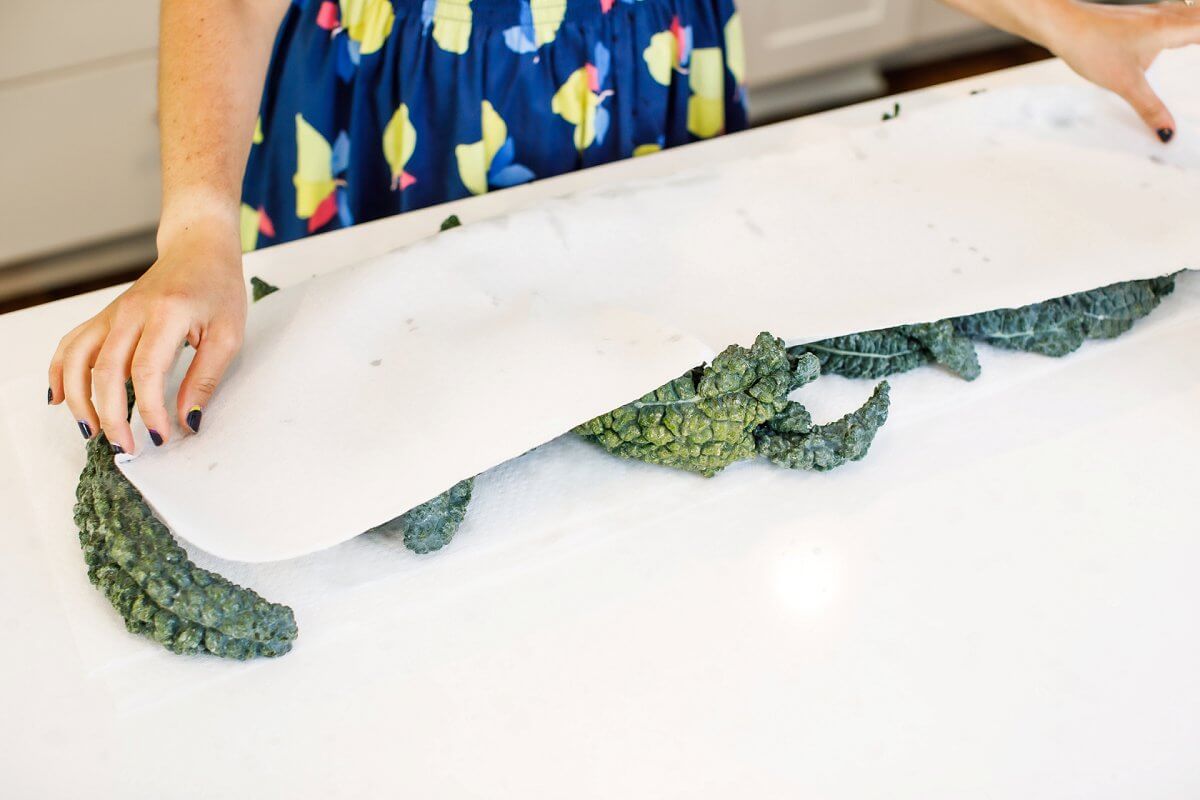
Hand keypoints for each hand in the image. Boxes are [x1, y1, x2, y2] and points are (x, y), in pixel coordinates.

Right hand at [49, 214, 246, 452]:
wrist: (198, 248)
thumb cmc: (218, 288)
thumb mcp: (228, 335)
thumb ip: (205, 378)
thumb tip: (187, 420)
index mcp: (167, 314)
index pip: (146, 370)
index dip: (148, 409)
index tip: (159, 437)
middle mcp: (131, 312)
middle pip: (105, 370)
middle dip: (111, 415)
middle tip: (125, 448)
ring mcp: (112, 313)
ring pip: (76, 358)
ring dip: (78, 399)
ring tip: (93, 431)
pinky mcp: (105, 317)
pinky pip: (71, 345)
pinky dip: (59, 373)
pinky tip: (60, 399)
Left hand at [1041, 0, 1199, 140]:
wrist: (1062, 24)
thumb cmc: (1090, 45)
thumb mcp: (1124, 83)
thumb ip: (1150, 108)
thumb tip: (1168, 132)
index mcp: (1172, 28)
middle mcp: (1170, 14)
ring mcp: (1157, 12)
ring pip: (1195, 12)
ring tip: (1198, 42)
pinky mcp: (1144, 16)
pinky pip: (1180, 13)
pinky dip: (1191, 22)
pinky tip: (1184, 32)